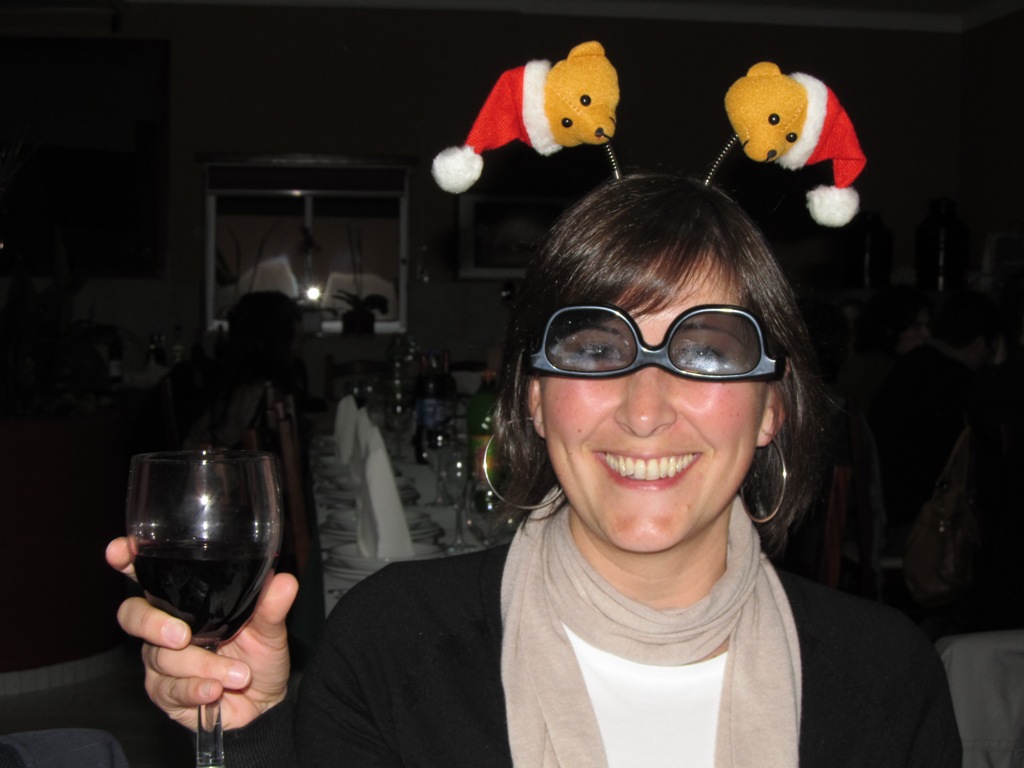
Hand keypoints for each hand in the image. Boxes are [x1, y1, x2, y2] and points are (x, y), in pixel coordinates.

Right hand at [106, 537, 298, 730]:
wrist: (264, 704)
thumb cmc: (260, 656)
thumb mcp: (270, 628)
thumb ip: (272, 606)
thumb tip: (285, 581)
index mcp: (186, 602)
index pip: (147, 575)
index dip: (127, 561)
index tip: (119, 552)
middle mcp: (167, 627)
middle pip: (134, 615)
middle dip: (153, 624)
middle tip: (182, 636)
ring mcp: (162, 661)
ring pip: (161, 658)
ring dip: (203, 666)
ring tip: (238, 674)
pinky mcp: (165, 693)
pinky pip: (170, 690)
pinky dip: (196, 689)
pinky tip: (215, 690)